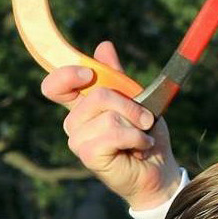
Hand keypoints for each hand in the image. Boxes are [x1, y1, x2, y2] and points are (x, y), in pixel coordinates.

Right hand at [40, 41, 180, 209]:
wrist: (161, 172)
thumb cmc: (148, 138)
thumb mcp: (138, 101)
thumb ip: (118, 77)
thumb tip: (103, 46)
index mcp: (83, 106)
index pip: (56, 86)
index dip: (66, 75)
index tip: (89, 73)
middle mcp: (75, 122)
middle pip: (95, 95)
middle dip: (129, 104)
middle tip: (146, 119)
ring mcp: (79, 139)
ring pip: (107, 115)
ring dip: (135, 124)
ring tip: (142, 138)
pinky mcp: (88, 155)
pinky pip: (112, 133)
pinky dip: (135, 138)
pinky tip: (140, 148)